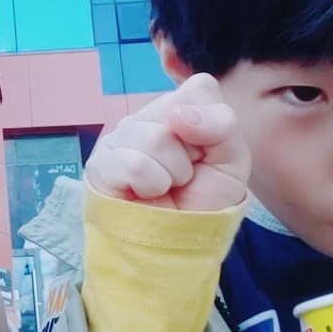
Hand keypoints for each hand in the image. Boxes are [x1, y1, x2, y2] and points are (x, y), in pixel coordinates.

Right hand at [86, 73, 249, 210]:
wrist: (182, 243)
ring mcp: (118, 138)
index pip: (199, 88)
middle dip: (190, 155)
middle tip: (184, 177)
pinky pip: (134, 164)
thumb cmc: (204, 200)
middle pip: (175, 112)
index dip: (211, 125)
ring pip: (154, 139)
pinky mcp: (100, 165)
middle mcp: (145, 117)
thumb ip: (221, 126)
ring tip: (165, 187)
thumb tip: (179, 115)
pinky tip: (145, 193)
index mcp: (177, 109)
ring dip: (171, 174)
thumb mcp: (232, 162)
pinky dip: (151, 186)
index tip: (207, 153)